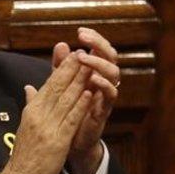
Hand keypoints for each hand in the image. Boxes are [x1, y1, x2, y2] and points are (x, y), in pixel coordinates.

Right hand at [0, 54, 94, 173]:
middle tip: (82, 52)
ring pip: (66, 99)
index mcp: (31, 111)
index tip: (71, 55)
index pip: (48, 86)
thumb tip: (29, 87)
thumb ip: (30, 104)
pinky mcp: (57, 139)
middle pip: (57, 88)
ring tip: (90, 66)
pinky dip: (81, 105)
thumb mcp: (25, 125)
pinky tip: (89, 92)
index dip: (60, 70)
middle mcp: (38, 115)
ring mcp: (47, 127)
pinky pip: (71, 118)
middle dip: (70, 69)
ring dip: (79, 81)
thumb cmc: (24, 155)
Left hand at [52, 28, 119, 173]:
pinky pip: (111, 95)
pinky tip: (93, 79)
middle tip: (83, 38)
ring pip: (114, 73)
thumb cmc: (67, 111)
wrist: (68, 142)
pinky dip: (104, 85)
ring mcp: (105, 95)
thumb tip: (60, 44)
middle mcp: (103, 81)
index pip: (99, 50)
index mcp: (93, 73)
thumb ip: (60, 67)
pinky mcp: (104, 110)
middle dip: (99, 45)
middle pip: (110, 56)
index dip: (93, 39)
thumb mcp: (60, 86)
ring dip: (99, 63)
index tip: (80, 31)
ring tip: (83, 57)